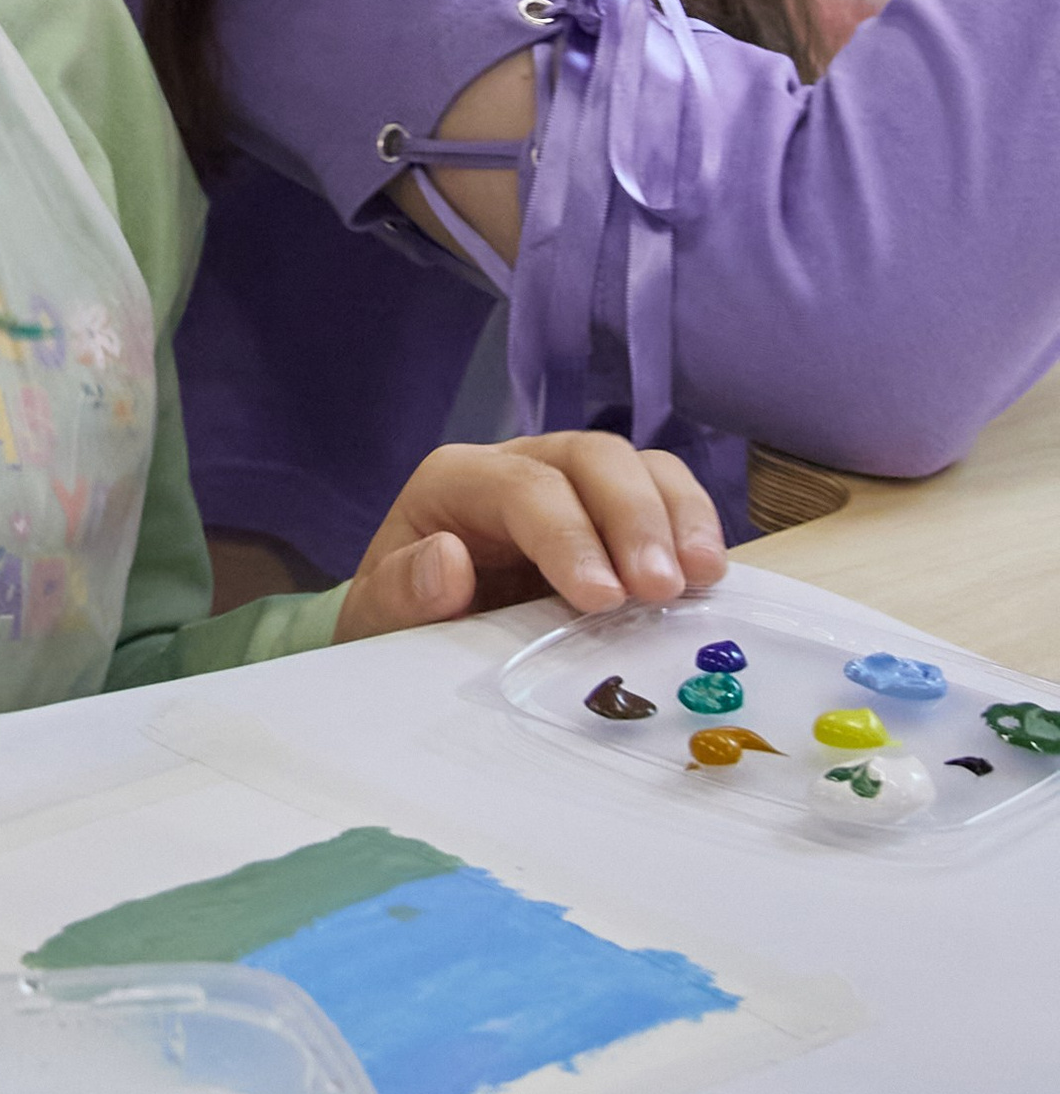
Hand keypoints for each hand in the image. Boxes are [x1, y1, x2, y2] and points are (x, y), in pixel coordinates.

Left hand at [334, 432, 725, 641]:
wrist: (424, 635)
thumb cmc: (405, 620)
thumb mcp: (381, 619)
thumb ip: (402, 593)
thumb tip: (446, 559)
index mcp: (457, 481)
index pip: (522, 486)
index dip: (567, 535)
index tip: (603, 599)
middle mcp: (522, 465)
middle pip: (592, 458)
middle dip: (633, 518)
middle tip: (663, 588)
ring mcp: (576, 486)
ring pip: (640, 466)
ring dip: (679, 517)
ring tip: (702, 578)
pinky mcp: (617, 517)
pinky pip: (668, 497)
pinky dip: (695, 528)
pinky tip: (711, 578)